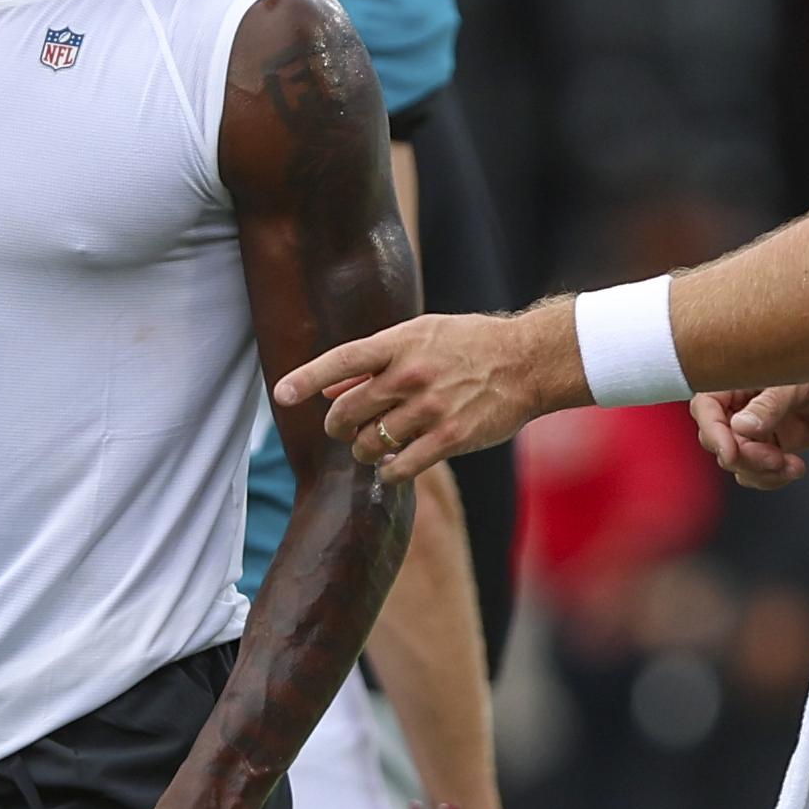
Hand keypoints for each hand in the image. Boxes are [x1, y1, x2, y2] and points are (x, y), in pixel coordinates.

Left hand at [273, 306, 578, 483]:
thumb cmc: (470, 344)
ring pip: (369, 445)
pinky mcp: (450, 439)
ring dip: (364, 451)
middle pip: (347, 413)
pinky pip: (400, 468)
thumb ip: (373, 361)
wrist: (527, 362)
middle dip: (338, 427)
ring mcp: (430, 409)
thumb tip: (327, 387)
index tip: (282, 394)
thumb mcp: (421, 336)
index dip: (307, 378)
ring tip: (375, 445)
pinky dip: (389, 472)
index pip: (342, 360)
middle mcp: (411, 375)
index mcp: (401, 343)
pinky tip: (395, 466)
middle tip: (346, 428)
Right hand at [690, 377, 808, 490]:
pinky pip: (755, 472)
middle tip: (774, 458)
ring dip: (760, 471)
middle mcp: (741, 404)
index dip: (713, 431)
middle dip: (744, 456)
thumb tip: (741, 427)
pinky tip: (793, 468)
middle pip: (718, 440)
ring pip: (735, 461)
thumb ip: (770, 405)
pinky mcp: (771, 447)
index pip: (706, 407)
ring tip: (789, 465)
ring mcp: (755, 428)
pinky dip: (771, 478)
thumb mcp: (800, 383)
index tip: (731, 450)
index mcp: (737, 379)